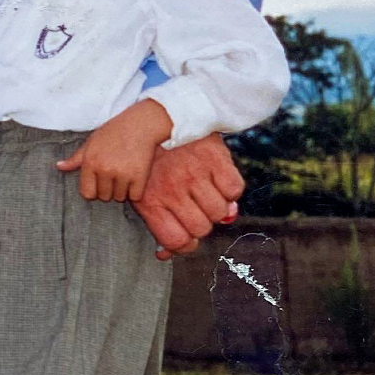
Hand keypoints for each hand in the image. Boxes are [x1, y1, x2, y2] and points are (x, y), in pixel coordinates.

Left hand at [56, 99, 172, 202]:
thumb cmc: (113, 132)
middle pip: (104, 197)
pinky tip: (135, 179)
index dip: (93, 190)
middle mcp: (105, 170)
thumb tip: (59, 166)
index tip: (98, 184)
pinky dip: (135, 191)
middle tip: (114, 176)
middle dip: (108, 190)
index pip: (87, 193)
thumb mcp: (91, 142)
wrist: (140, 125)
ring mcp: (122, 174)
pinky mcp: (140, 177)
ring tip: (125, 175)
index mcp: (90, 162)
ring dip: (122, 191)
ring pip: (119, 197)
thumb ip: (76, 158)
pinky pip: (134, 197)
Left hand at [131, 133, 243, 259]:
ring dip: (217, 207)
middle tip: (194, 208)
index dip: (186, 244)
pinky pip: (234, 189)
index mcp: (151, 201)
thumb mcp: (140, 193)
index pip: (177, 241)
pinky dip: (230, 189)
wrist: (157, 119)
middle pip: (201, 229)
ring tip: (204, 192)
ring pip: (220, 213)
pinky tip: (217, 180)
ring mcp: (194, 174)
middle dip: (201, 223)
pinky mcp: (214, 158)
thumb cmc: (149, 164)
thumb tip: (165, 255)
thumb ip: (155, 225)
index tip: (186, 235)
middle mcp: (173, 189)